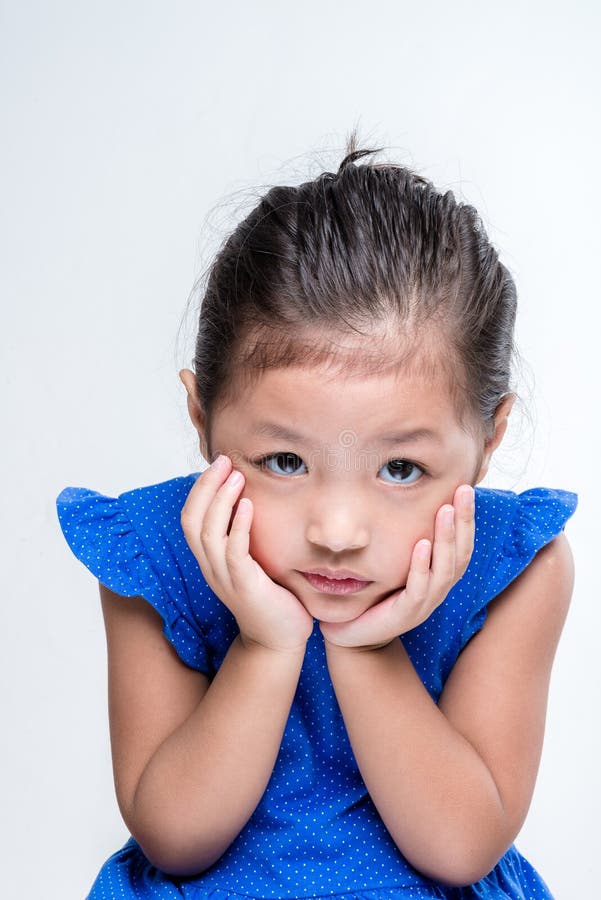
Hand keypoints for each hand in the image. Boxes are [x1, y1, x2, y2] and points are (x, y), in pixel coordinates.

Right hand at [180, 455, 313, 653]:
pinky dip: (238, 526)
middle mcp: (211, 567)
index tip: (219, 464)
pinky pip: (234, 553)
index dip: (200, 489)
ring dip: (221, 500)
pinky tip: (248, 506)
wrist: (278, 640)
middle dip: (206, 486)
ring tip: (236, 476)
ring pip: (209, 533)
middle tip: (224, 460)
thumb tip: (252, 499)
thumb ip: (245, 535)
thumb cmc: (271, 597)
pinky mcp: (245, 587)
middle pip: (192, 520)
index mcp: (210, 559)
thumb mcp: (252, 561)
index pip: (190, 518)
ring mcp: (225, 578)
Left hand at [320, 485, 475, 650]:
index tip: (465, 488)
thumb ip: (404, 539)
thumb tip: (404, 496)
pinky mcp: (406, 615)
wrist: (352, 635)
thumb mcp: (393, 563)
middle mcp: (438, 589)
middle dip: (464, 520)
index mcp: (438, 577)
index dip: (466, 518)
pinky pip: (419, 589)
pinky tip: (421, 545)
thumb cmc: (374, 595)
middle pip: (461, 553)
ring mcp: (424, 604)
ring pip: (445, 569)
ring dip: (446, 539)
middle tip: (463, 490)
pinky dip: (421, 566)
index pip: (462, 545)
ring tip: (444, 511)